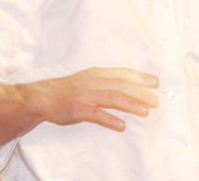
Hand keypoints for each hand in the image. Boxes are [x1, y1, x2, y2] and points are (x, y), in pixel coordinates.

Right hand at [24, 68, 158, 132]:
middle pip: (121, 85)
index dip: (139, 77)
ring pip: (112, 97)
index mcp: (96, 74)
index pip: (122, 73)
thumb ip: (105, 82)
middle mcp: (93, 82)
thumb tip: (128, 87)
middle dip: (140, 92)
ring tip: (145, 111)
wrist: (42, 96)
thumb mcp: (87, 79)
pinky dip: (110, 119)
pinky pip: (97, 114)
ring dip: (130, 104)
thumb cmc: (67, 90)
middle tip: (156, 99)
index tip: (155, 82)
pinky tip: (121, 125)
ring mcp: (85, 95)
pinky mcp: (78, 109)